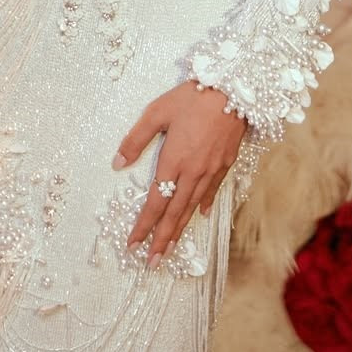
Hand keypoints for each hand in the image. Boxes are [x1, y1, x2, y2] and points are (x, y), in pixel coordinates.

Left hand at [114, 80, 247, 267]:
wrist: (234, 88)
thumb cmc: (193, 96)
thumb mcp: (157, 112)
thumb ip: (136, 139)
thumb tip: (117, 163)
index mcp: (173, 160)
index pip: (156, 202)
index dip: (144, 226)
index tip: (133, 245)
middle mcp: (193, 171)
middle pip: (174, 212)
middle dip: (161, 239)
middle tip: (152, 262)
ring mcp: (211, 169)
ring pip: (192, 206)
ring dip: (180, 229)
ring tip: (170, 249)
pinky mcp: (225, 162)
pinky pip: (211, 190)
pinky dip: (203, 205)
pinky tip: (199, 215)